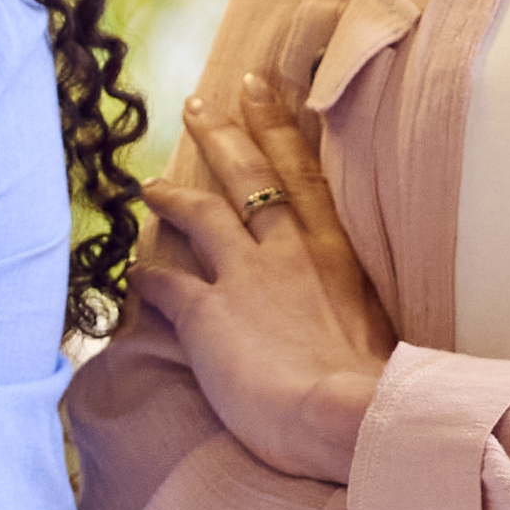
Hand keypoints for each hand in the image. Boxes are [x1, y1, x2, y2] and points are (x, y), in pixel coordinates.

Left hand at [130, 89, 394, 483]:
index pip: (304, 174)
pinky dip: (146, 277)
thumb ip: (349, 309)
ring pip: (203, 213)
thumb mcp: (375, 333)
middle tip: (196, 104)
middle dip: (222, 135)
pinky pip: (165, 284)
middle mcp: (291, 253)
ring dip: (173, 194)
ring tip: (148, 184)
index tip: (259, 90)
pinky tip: (134, 276)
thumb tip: (342, 319)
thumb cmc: (376, 393)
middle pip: (251, 177)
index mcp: (337, 253)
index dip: (277, 128)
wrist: (351, 419)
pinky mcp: (207, 314)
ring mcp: (247, 278)